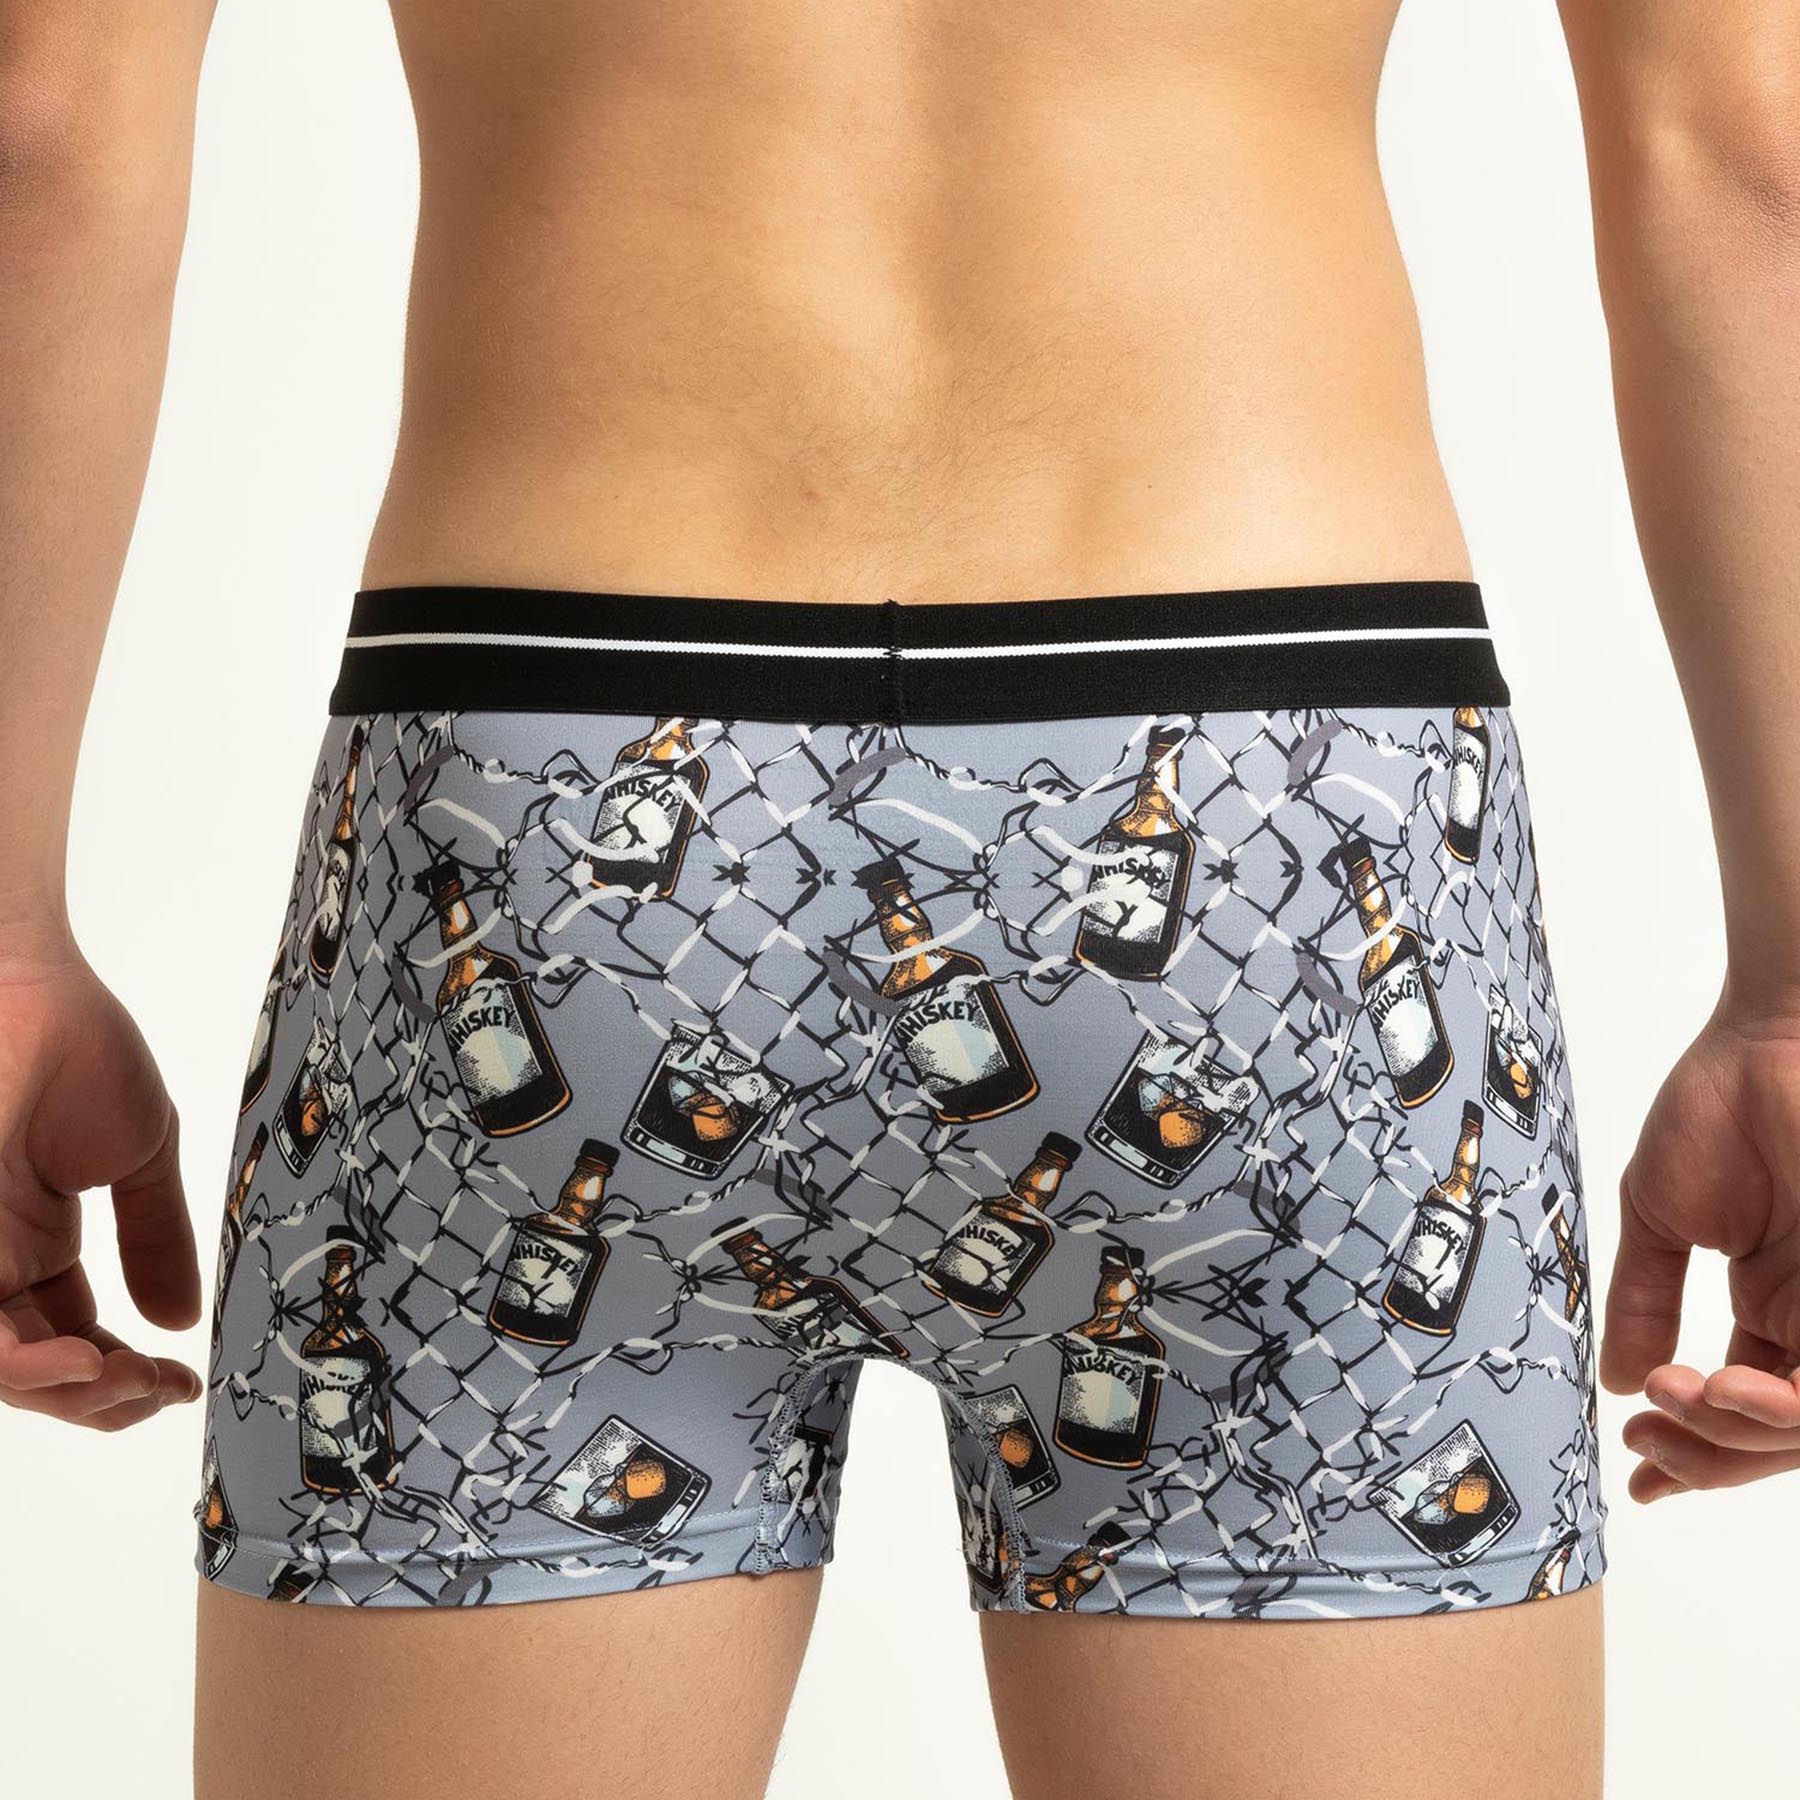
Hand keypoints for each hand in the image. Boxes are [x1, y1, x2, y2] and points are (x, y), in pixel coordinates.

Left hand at [0, 917, 201, 1427]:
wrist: (28, 984)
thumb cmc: (74, 1046)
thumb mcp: (140, 1155)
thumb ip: (158, 1237)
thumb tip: (181, 1320)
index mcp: (26, 1246)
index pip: (68, 1342)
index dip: (123, 1378)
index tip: (185, 1381)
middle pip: (32, 1371)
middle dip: (101, 1400)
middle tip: (160, 1387)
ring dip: (64, 1396)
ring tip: (128, 1382)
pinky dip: (21, 1366)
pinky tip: (83, 1363)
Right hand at [1605, 989, 1799, 1497]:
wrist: (1780, 1036)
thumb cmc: (1722, 1103)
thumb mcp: (1659, 1213)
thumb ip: (1644, 1299)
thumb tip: (1619, 1382)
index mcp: (1777, 1306)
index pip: (1743, 1409)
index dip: (1695, 1455)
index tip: (1637, 1473)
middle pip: (1778, 1439)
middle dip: (1708, 1456)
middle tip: (1644, 1438)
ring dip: (1737, 1438)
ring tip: (1675, 1402)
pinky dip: (1778, 1409)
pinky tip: (1717, 1387)